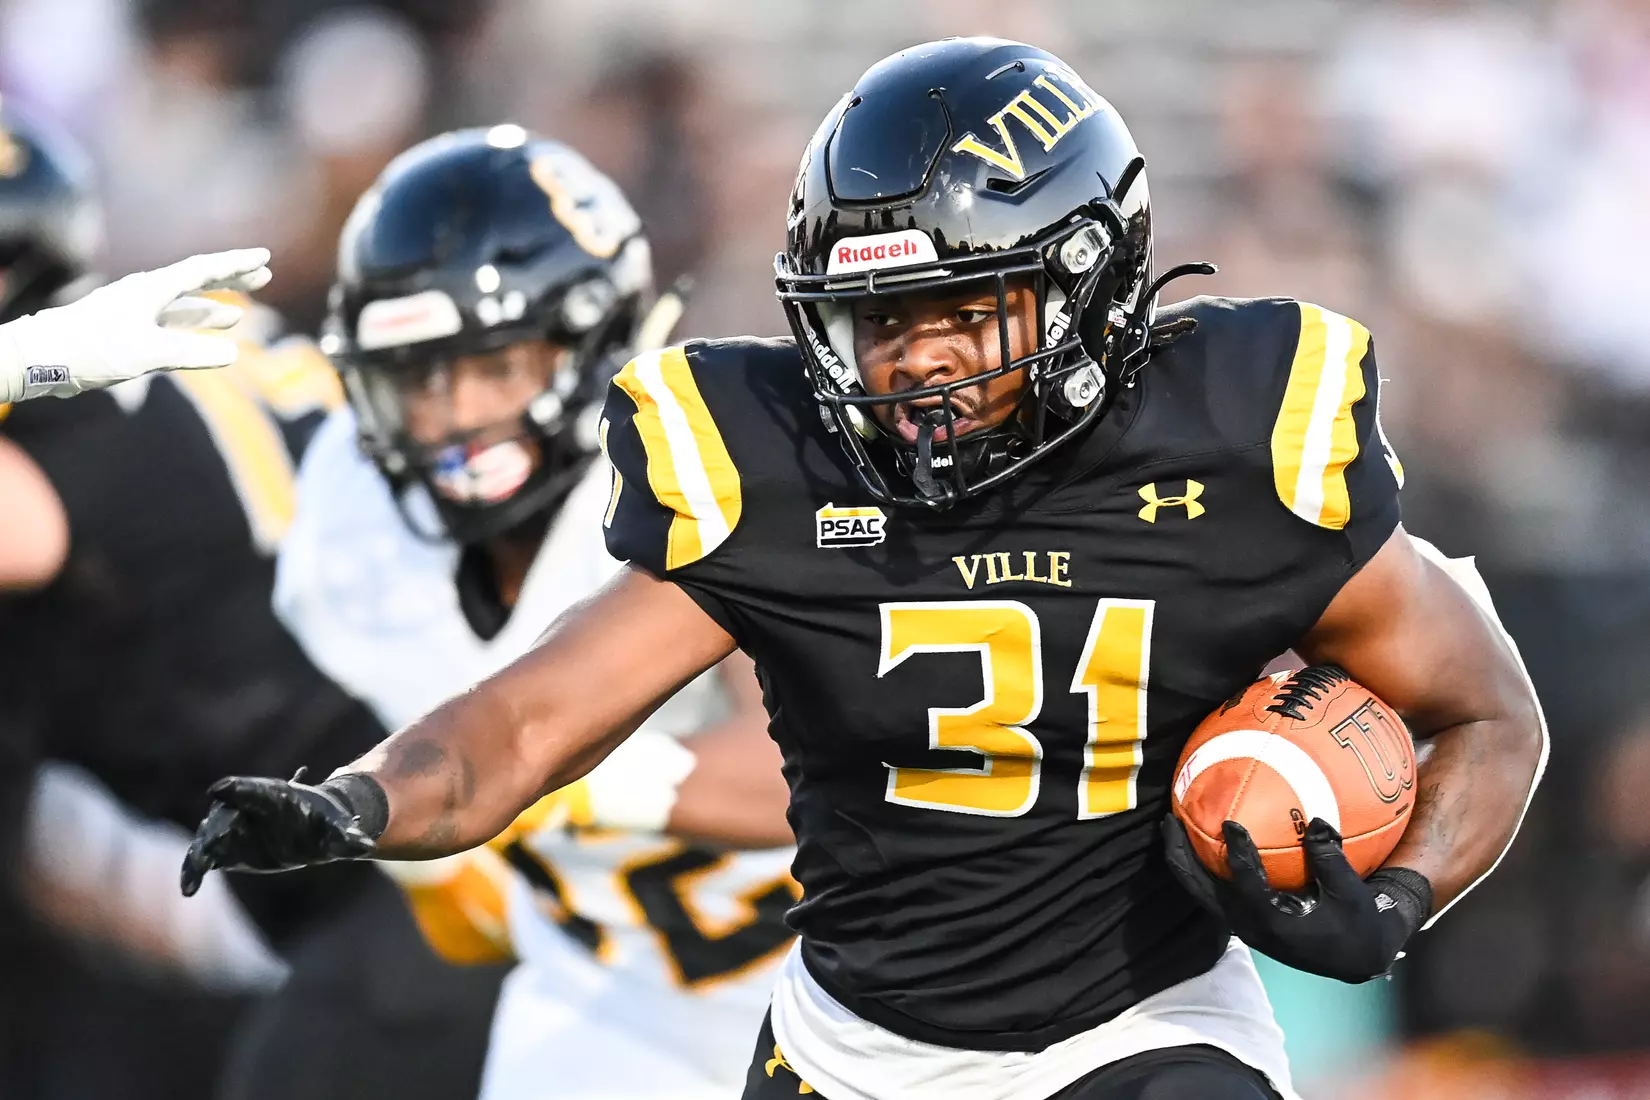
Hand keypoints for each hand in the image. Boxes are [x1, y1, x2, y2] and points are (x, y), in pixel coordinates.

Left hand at [0, 247, 272, 401]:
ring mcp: (138, 311)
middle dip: (230, 279)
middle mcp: (146, 294)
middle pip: (196, 280)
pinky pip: (172, 322)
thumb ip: (191, 352)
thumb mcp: (146, 353)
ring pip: (185, 304)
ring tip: (241, 312)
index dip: (234, 264)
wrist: (43, 357)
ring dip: (214, 306)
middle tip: (263, 274)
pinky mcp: (130, 330)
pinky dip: (194, 326)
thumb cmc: (92, 349)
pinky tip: (207, 335)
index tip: (263, 257)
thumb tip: (233, 353)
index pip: (202, 270)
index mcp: (151, 289)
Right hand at [180, 772, 375, 897]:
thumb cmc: (328, 826)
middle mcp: (249, 808)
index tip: (219, 790)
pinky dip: (194, 870)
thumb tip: (368, 848)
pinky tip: (188, 890)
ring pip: (209, 837)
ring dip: (198, 855)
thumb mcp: (338, 834)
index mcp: (276, 796)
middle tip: (204, 850)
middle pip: (224, 815)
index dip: (237, 789)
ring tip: (191, 878)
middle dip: (213, 829)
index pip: (252, 790)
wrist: (313, 830)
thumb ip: (348, 839)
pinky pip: (204, 858)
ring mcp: (234, 826)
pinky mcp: (226, 848)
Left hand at [1160, 814, 1431, 982]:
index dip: (1237, 854)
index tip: (1230, 823)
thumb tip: (1316, 821)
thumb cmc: (1356, 925)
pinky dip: (1201, 866)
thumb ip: (1331, 859)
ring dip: (1184, 861)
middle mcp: (1249, 926)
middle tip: (1169, 820)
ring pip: (1200, 892)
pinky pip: (1212, 890)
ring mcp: (1242, 924)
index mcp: (1274, 924)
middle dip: (1180, 856)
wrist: (1355, 957)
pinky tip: (1199, 840)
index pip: (1246, 886)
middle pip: (1201, 890)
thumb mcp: (1351, 893)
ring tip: (1172, 826)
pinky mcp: (1243, 919)